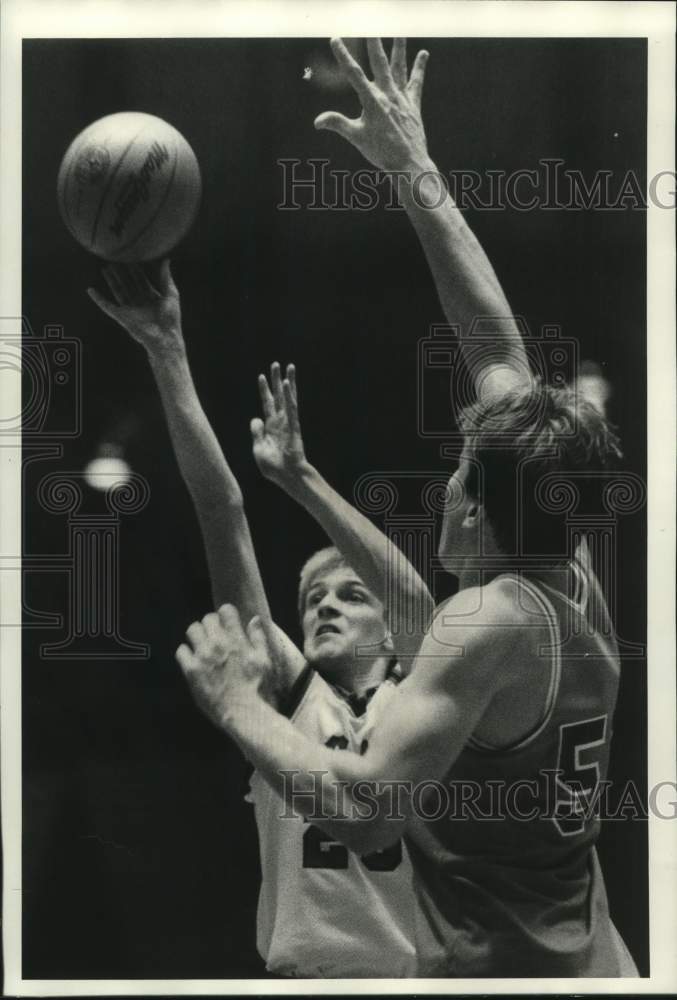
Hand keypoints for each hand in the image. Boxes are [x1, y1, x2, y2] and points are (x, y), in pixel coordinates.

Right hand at [87, 259, 183, 355]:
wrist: (164, 337)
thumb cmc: (171, 318)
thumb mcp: (171, 294)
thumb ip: (166, 277)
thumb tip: (166, 259)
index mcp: (152, 298)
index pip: (141, 280)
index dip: (136, 270)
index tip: (131, 257)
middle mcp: (140, 303)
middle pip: (128, 284)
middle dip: (121, 272)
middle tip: (114, 259)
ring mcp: (130, 310)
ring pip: (118, 291)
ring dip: (111, 280)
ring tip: (104, 268)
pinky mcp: (121, 317)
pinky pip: (107, 306)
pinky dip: (98, 299)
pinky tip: (90, 290)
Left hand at [176, 605, 273, 729]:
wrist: (243, 712)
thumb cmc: (256, 687)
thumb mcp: (264, 660)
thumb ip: (258, 637)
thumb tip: (254, 619)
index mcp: (236, 639)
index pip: (225, 610)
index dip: (225, 614)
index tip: (226, 621)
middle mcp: (218, 644)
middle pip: (207, 619)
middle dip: (211, 624)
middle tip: (213, 634)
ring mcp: (203, 656)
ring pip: (192, 630)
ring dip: (197, 635)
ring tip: (201, 645)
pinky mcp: (191, 670)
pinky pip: (181, 651)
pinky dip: (186, 653)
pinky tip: (193, 660)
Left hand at [251, 362, 307, 486]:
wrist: (287, 477)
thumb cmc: (274, 467)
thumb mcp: (258, 449)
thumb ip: (256, 433)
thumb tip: (255, 418)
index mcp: (271, 427)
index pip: (267, 404)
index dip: (264, 390)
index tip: (261, 376)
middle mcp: (280, 421)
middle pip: (278, 396)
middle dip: (276, 380)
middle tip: (276, 364)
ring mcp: (288, 422)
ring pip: (287, 397)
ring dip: (287, 381)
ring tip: (289, 366)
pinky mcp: (294, 426)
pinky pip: (291, 407)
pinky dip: (289, 395)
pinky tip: (287, 383)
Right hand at [315, 38, 429, 172]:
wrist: (409, 164)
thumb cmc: (381, 153)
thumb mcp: (357, 138)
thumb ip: (338, 124)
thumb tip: (317, 121)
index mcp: (372, 102)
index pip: (354, 74)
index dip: (343, 56)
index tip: (335, 39)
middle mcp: (388, 96)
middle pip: (380, 63)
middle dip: (373, 43)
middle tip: (370, 25)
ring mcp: (402, 99)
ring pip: (400, 67)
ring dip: (399, 47)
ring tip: (400, 30)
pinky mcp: (413, 105)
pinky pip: (416, 83)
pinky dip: (419, 68)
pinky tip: (423, 53)